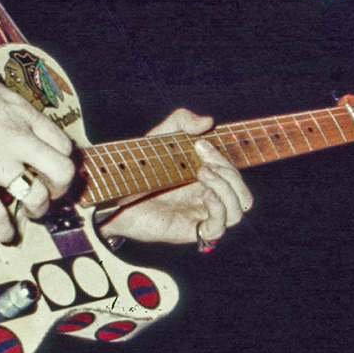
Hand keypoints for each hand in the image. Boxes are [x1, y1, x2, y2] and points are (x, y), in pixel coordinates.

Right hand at [0, 64, 77, 243]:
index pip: (64, 145)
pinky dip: (4, 230)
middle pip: (62, 171)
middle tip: (51, 193)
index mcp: (23, 115)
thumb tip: (29, 127)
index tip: (55, 170)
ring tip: (30, 211)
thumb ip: (17, 112)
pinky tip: (5, 233)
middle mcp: (15, 139)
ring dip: (38, 210)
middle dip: (61, 188)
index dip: (65, 161)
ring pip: (36, 196)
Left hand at [98, 109, 252, 244]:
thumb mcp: (159, 138)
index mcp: (206, 180)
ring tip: (203, 174)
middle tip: (203, 161)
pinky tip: (205, 194)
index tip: (201, 144)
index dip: (227, 158)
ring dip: (227, 188)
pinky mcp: (189, 231)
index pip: (234, 174)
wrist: (111, 194)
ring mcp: (200, 215)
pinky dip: (219, 207)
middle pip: (242, 193)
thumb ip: (181, 122)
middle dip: (230, 171)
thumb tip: (208, 121)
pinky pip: (219, 227)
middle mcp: (207, 199)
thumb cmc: (136, 169)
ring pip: (238, 211)